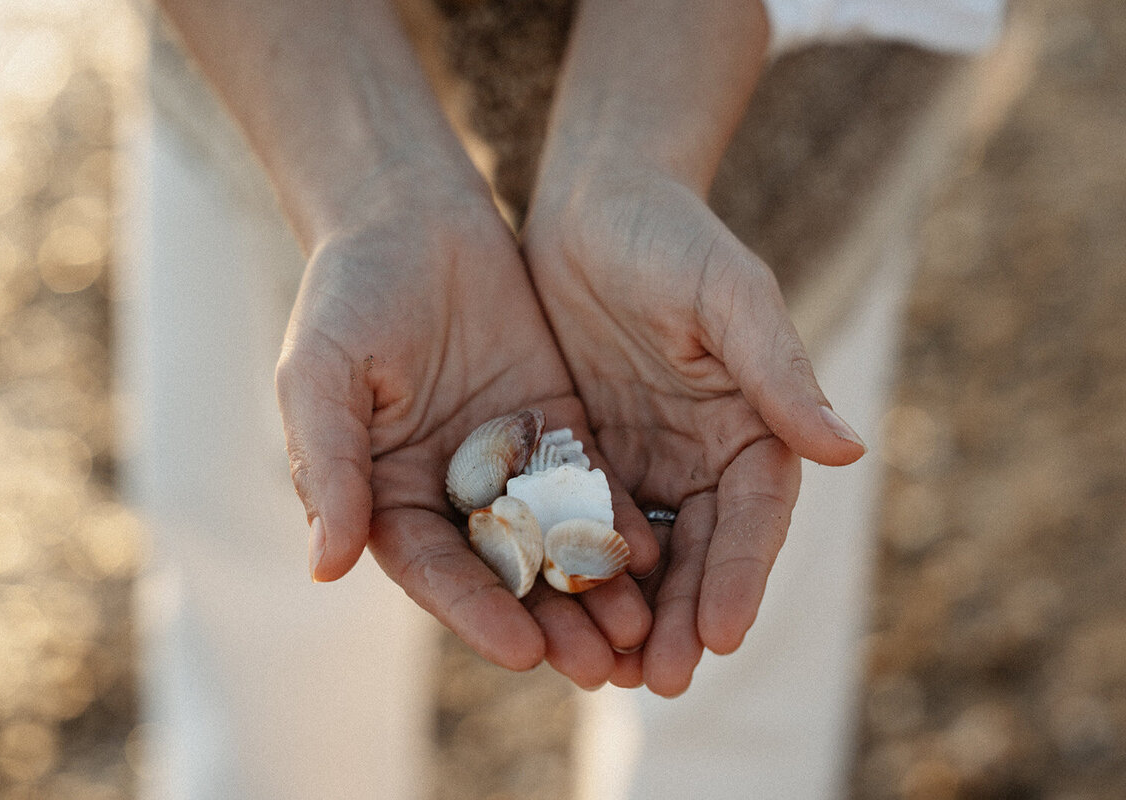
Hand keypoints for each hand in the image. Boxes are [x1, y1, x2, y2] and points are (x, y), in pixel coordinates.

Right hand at [275, 181, 657, 687]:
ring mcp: (507, 463)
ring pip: (554, 539)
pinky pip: (591, 482)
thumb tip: (326, 566)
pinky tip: (657, 555)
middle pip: (503, 572)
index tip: (522, 652)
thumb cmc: (349, 291)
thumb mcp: (324, 372)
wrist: (409, 213)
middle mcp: (450, 493)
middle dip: (549, 620)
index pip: (433, 569)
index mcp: (385, 494)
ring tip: (640, 633)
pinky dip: (618, 520)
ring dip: (592, 588)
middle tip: (601, 667)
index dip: (475, 612)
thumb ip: (332, 464)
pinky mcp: (556, 428)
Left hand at [523, 168, 864, 694]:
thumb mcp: (728, 297)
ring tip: (606, 674)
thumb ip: (780, 373)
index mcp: (754, 428)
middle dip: (680, 618)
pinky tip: (551, 612)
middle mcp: (704, 457)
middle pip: (699, 553)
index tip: (720, 634)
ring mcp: (645, 460)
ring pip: (641, 554)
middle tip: (657, 682)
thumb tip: (851, 452)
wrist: (595, 204)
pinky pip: (579, 522)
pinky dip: (572, 569)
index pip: (753, 518)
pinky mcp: (586, 455)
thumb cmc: (671, 238)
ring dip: (627, 613)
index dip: (738, 576)